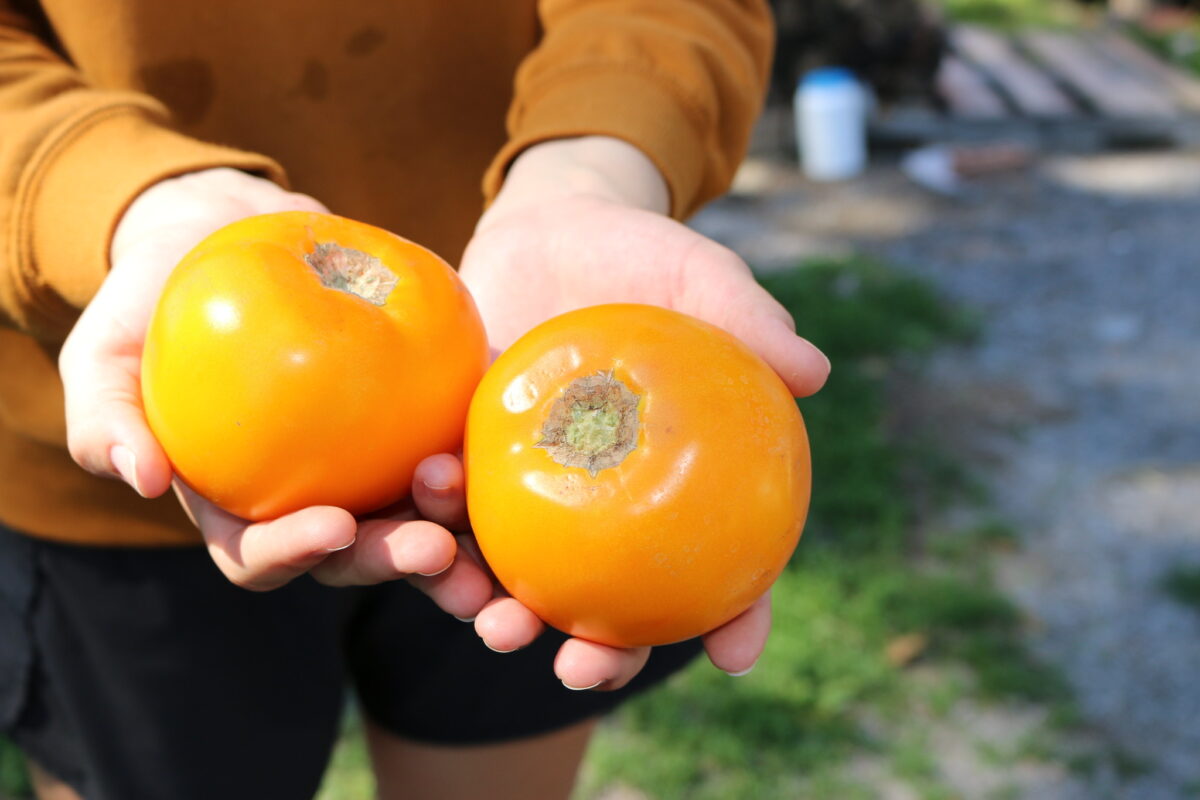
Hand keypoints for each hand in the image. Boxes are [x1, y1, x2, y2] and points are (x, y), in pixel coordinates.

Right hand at [56, 169, 482, 603]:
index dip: (295, 555)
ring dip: (458, 536)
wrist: (224, 242)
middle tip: (433, 548)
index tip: (332, 525)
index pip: (262, 555)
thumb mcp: (103, 353)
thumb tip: (138, 479)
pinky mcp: (415, 420)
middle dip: (395, 560)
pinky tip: (510, 438)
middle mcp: (313, 499)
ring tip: (483, 525)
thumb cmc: (153, 306)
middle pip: (358, 554)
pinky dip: (485, 451)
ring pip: (421, 518)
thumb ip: (106, 415)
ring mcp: (371, 466)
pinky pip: (458, 444)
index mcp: (240, 508)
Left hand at [454, 137, 830, 687]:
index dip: (735, 619)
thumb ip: (749, 321)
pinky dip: (434, 514)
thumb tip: (813, 372)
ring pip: (518, 575)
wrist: (554, 227)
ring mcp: (534, 489)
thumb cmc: (644, 259)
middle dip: (595, 656)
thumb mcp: (701, 278)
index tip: (732, 657)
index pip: (722, 570)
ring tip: (488, 615)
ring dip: (497, 609)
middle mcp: (606, 506)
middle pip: (611, 604)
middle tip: (579, 669)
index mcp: (677, 484)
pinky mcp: (466, 456)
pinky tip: (428, 499)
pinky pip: (449, 501)